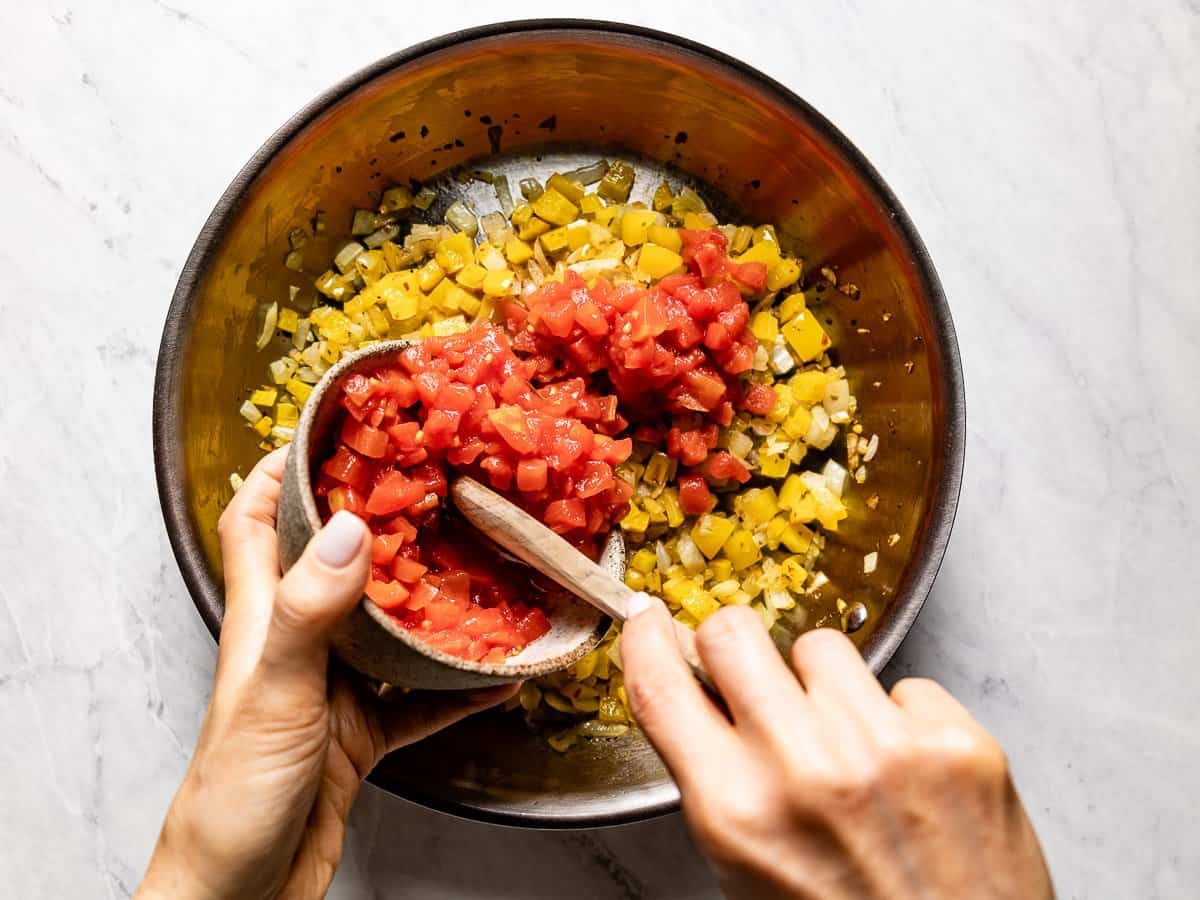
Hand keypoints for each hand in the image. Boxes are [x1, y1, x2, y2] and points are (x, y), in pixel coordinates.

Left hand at [137, 448, 516, 899]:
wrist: (240, 892)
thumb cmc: (234, 795)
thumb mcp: (276, 692)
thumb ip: (310, 611)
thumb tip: (346, 527)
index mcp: (264, 616)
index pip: (256, 517)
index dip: (283, 466)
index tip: (335, 427)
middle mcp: (299, 641)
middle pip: (337, 560)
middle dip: (382, 518)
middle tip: (438, 489)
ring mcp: (333, 688)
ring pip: (390, 625)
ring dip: (435, 599)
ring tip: (487, 570)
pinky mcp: (361, 735)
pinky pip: (422, 697)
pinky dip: (461, 682)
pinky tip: (502, 672)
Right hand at [620, 597, 1052, 899]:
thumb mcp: (744, 867)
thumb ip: (715, 777)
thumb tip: (698, 691)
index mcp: (736, 811)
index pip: (661, 685)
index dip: (647, 640)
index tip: (652, 622)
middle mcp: (805, 769)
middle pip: (733, 633)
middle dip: (733, 647)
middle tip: (751, 675)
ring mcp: (887, 748)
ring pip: (821, 645)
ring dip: (822, 684)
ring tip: (845, 742)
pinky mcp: (959, 744)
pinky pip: (906, 685)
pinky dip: (901, 719)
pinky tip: (908, 771)